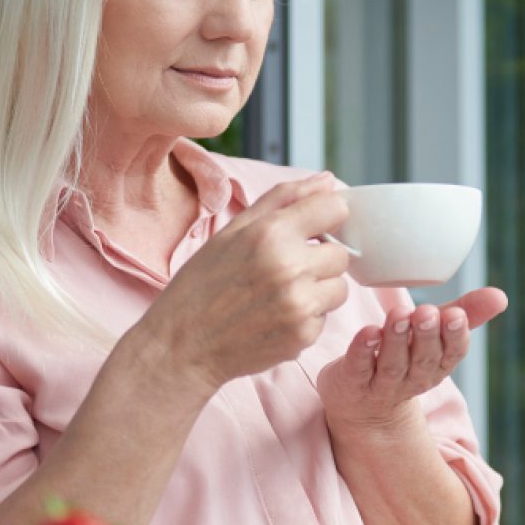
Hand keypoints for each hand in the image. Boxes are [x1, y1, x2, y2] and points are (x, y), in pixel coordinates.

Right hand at [138, 173, 350, 389]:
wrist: (182, 343)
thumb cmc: (203, 284)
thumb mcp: (233, 230)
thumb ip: (283, 199)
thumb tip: (327, 181)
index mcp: (271, 232)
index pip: (335, 209)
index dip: (327, 218)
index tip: (314, 229)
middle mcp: (290, 267)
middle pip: (342, 253)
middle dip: (320, 259)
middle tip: (286, 269)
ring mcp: (299, 304)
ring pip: (340, 287)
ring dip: (319, 290)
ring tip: (281, 294)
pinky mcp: (303, 336)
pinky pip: (325, 318)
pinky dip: (306, 318)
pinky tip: (275, 317)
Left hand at [317, 288, 507, 435]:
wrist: (361, 408)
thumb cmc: (403, 360)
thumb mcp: (435, 337)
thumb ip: (465, 314)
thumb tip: (501, 296)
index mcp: (436, 367)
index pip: (451, 354)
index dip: (454, 337)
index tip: (455, 315)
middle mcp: (411, 379)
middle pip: (423, 360)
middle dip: (427, 336)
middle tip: (427, 312)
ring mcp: (381, 385)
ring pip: (392, 365)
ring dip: (396, 341)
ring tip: (399, 315)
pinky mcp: (351, 383)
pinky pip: (358, 367)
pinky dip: (363, 350)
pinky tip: (367, 331)